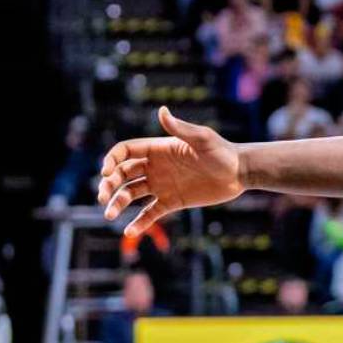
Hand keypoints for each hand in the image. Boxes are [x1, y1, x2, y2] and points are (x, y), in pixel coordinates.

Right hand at [98, 106, 245, 237]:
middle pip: (122, 174)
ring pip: (131, 194)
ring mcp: (162, 185)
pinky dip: (139, 222)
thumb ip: (180, 128)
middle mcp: (155, 167)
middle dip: (108, 184)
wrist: (239, 172)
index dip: (112, 161)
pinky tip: (128, 231)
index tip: (106, 173)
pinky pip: (150, 213)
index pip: (125, 152)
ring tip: (109, 215)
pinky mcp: (172, 201)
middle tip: (103, 197)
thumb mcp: (201, 139)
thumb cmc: (222, 152)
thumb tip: (161, 110)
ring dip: (117, 203)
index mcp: (157, 149)